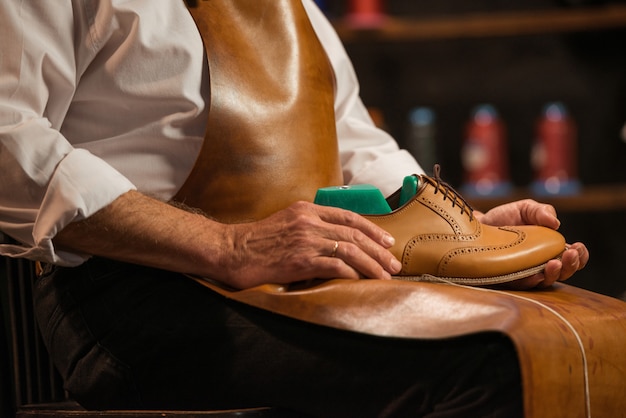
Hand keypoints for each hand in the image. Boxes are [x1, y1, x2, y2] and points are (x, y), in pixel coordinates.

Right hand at [220, 201, 401, 288]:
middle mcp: (309, 221)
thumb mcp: (286, 222)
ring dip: (372, 264)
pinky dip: (352, 274)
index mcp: (307, 209)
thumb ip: (310, 226)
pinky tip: (361, 282)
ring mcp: (305, 240)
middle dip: (378, 250)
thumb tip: (335, 241)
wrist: (232, 250)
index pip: (348, 216)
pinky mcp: (301, 260)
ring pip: (350, 250)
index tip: (386, 242)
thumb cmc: (257, 241)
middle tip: (393, 264)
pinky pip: (335, 266)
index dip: (371, 229)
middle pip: (354, 234)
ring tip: (384, 276)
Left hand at [475, 199, 588, 289]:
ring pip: (545, 282)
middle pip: (564, 273)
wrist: (476, 224)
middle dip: (570, 266)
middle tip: (568, 255)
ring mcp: (525, 273)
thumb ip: (542, 211)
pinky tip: (535, 274)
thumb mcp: (525, 209)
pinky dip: (531, 281)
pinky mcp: (508, 279)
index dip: (580, 256)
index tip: (577, 247)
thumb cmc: (504, 217)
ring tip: (553, 263)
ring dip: (553, 274)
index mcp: (550, 248)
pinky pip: (522, 285)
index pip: (572, 258)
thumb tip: (555, 222)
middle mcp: (540, 263)